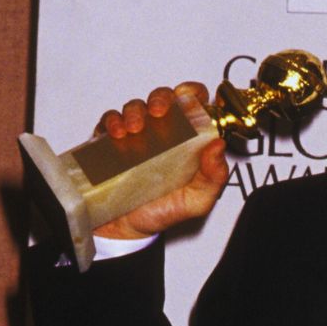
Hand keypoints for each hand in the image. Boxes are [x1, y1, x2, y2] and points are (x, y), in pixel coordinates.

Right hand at [92, 82, 229, 239]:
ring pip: (135, 106)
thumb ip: (213, 177)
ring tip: (133, 130)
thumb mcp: (197, 200)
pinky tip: (116, 135)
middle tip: (158, 112)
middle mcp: (162, 133)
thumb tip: (218, 145)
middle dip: (161, 98)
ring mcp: (136, 136)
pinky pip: (109, 122)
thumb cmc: (163, 212)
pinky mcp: (111, 143)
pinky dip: (112, 122)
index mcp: (187, 141)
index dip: (193, 94)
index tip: (187, 97)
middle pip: (164, 98)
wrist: (126, 231)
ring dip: (135, 111)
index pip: (194, 105)